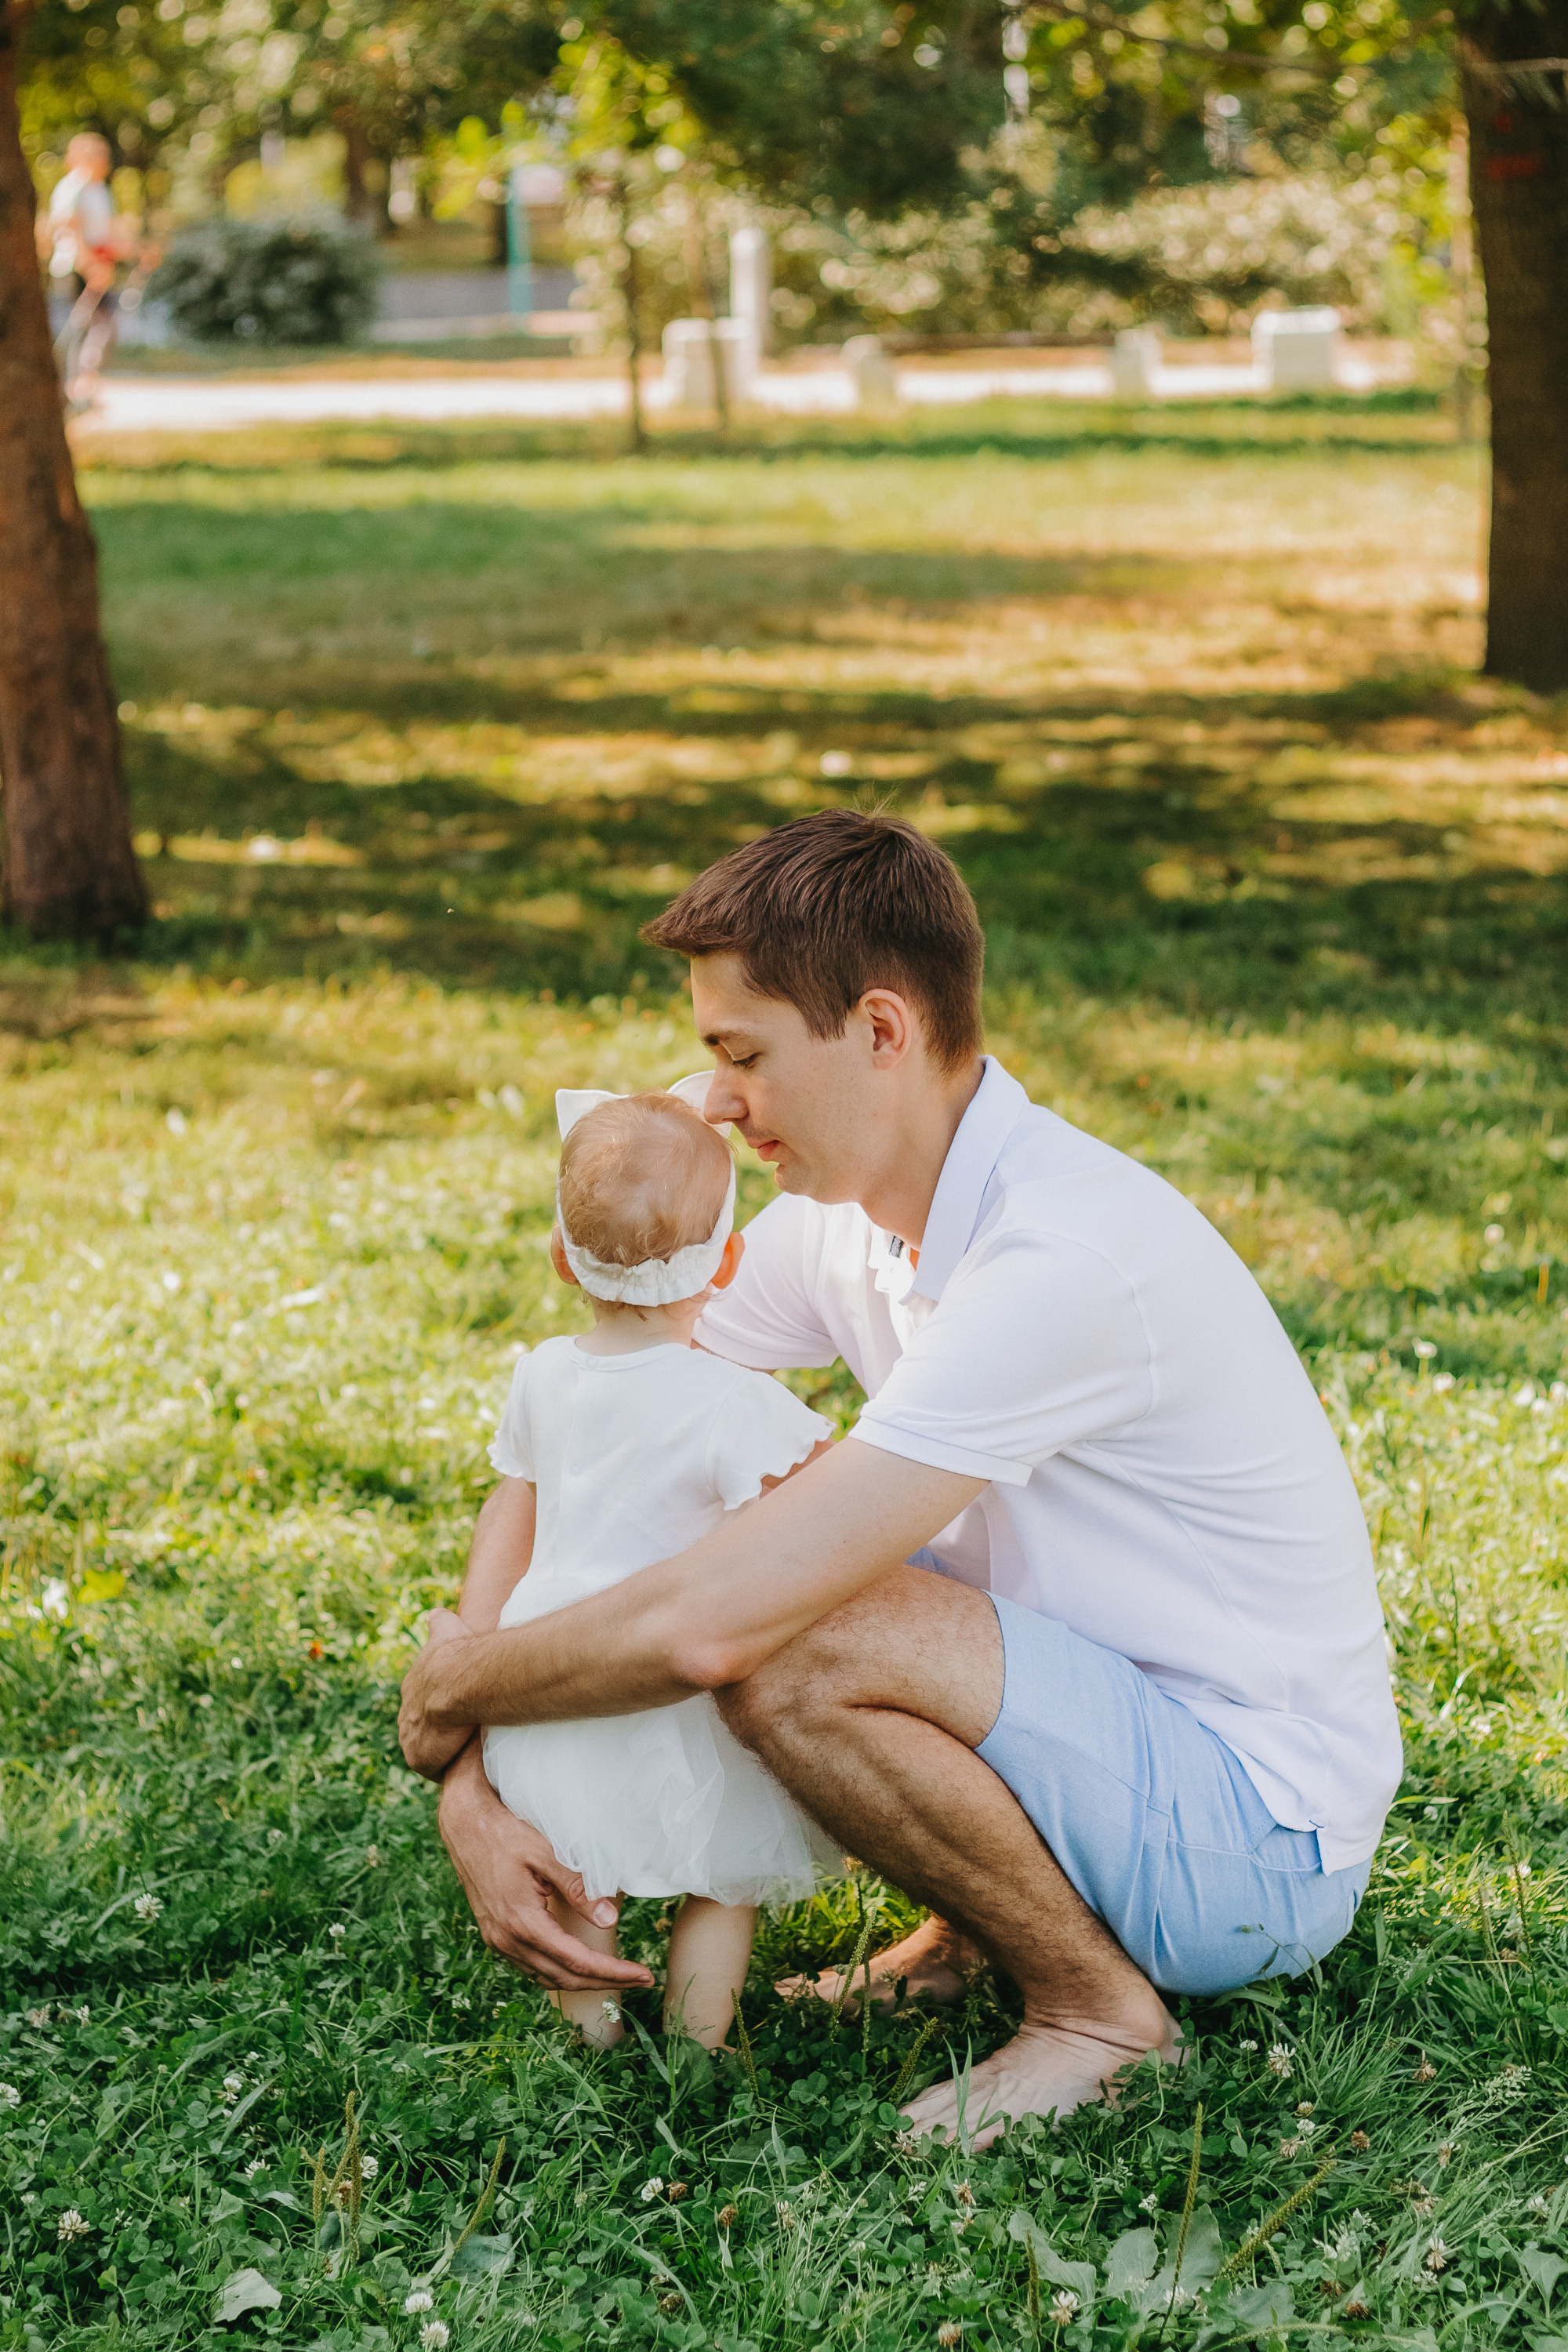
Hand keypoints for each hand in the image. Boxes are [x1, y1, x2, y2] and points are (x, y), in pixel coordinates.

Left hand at [398, 1605, 478, 1779]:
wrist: (456, 1682)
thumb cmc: (457, 1654)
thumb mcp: (446, 1629)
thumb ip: (439, 1623)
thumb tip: (434, 1613)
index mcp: (413, 1685)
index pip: (421, 1698)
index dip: (435, 1702)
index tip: (451, 1705)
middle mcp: (406, 1711)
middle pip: (419, 1723)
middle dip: (434, 1727)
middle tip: (458, 1729)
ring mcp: (410, 1735)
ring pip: (424, 1745)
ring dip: (440, 1748)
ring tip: (463, 1749)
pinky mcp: (419, 1757)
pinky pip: (431, 1766)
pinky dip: (444, 1765)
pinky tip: (462, 1762)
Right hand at [438, 1745, 654, 1991]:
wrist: (464, 1825)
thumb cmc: (505, 1832)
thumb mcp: (545, 1853)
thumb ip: (577, 1887)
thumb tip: (610, 1918)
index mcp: (522, 1923)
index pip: (576, 1961)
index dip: (613, 1972)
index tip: (643, 1976)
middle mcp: (507, 1940)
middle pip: (564, 1977)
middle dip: (605, 1982)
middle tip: (641, 1980)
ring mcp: (498, 1940)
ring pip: (546, 1977)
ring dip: (582, 1981)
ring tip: (616, 1975)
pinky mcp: (495, 1935)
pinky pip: (530, 1966)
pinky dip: (558, 1972)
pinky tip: (577, 1964)